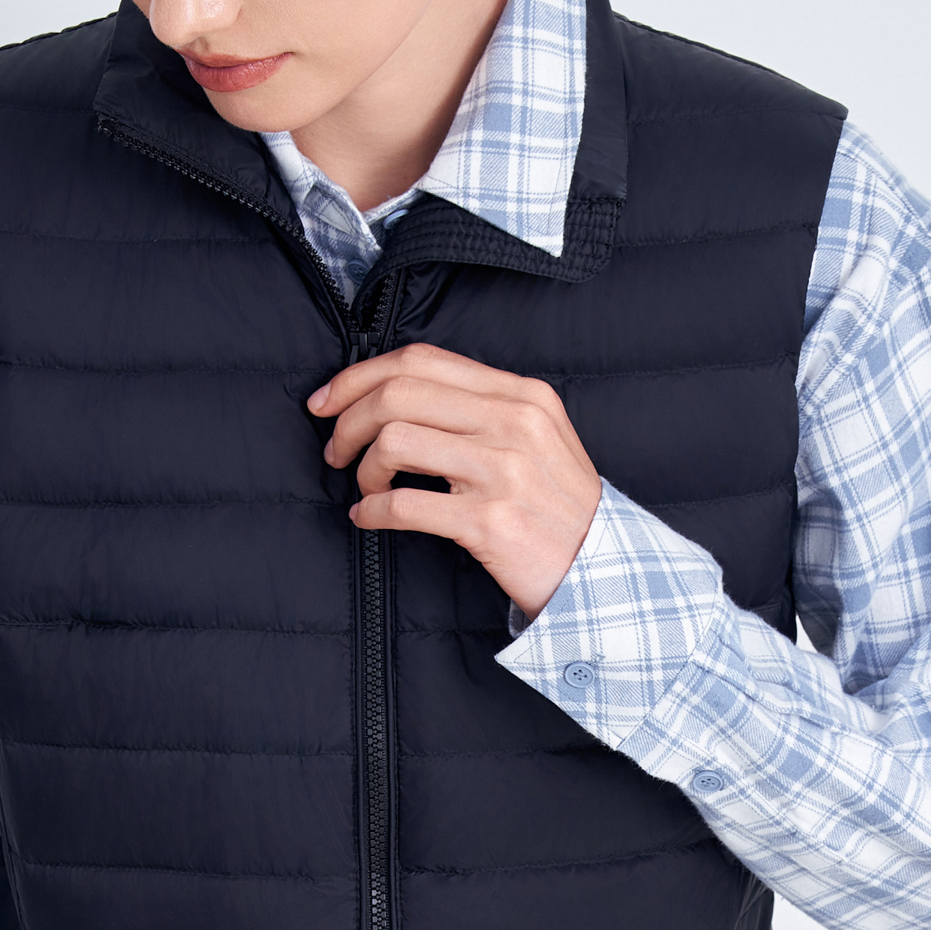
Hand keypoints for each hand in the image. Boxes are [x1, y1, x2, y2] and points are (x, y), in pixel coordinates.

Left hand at [310, 344, 601, 620]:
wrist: (601, 569)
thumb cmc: (557, 506)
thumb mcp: (537, 437)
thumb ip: (482, 407)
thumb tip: (398, 394)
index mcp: (521, 394)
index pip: (422, 360)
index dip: (361, 375)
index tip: (329, 400)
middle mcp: (513, 423)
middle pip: (399, 394)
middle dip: (348, 420)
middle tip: (336, 449)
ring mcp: (503, 471)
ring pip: (394, 441)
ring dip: (363, 468)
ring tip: (367, 487)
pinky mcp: (490, 522)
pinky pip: (404, 504)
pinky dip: (372, 511)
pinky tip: (368, 518)